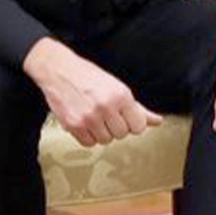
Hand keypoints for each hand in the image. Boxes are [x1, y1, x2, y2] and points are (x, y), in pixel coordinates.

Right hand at [23, 38, 159, 146]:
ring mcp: (89, 117)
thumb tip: (157, 121)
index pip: (138, 126)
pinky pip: (89, 143)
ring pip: (106, 140)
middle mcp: (106, 106)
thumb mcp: (117, 87)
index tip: (124, 116)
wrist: (58, 70)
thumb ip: (138, 108)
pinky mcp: (74, 125)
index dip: (131, 123)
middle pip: (122, 134)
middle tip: (106, 114)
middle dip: (116, 126)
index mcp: (121, 95)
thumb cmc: (88, 76)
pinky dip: (88, 136)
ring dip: (101, 132)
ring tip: (95, 116)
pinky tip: (85, 122)